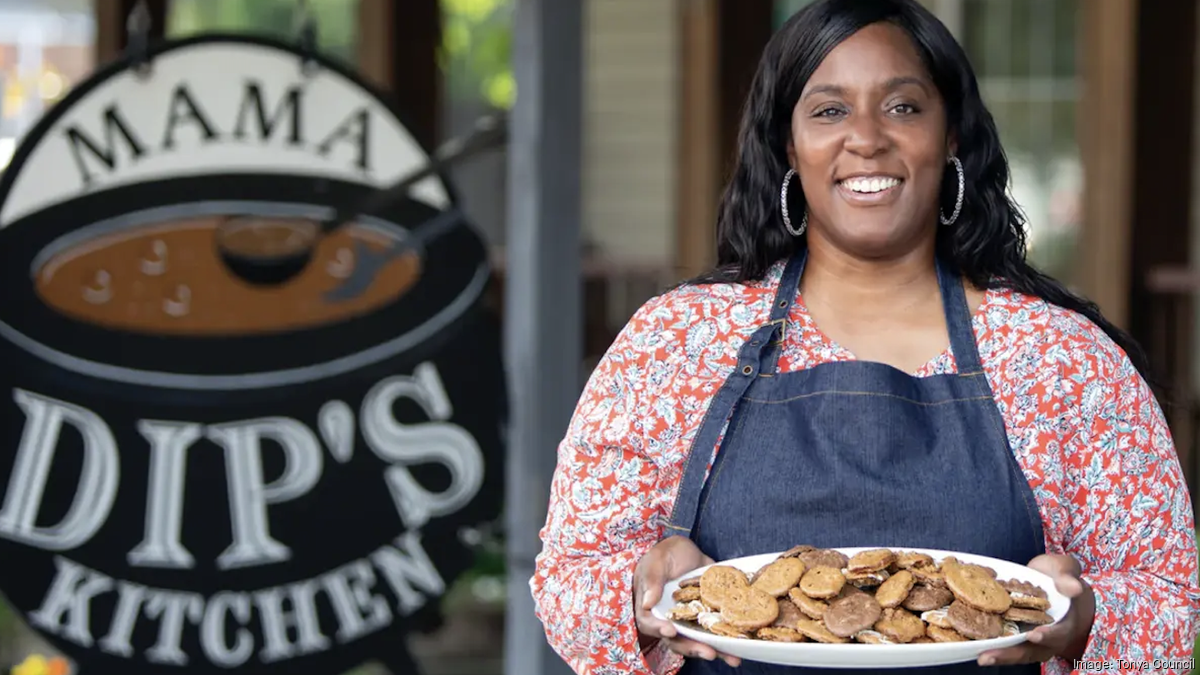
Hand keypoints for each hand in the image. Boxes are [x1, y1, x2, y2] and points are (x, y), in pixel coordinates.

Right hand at [633, 535, 740, 666]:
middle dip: (694, 648)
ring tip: (732, 658)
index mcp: (652, 609)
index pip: (651, 624)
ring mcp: (689, 622)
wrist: (687, 551)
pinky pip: (716, 631)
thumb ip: (652, 581)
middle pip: (678, 640)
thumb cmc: (665, 555)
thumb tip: (647, 604)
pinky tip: (742, 645)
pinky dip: (727, 639)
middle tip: (709, 652)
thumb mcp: (656, 562)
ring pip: (699, 641)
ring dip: (715, 651)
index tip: (670, 630)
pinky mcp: (707, 618)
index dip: (660, 629)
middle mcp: (670, 621)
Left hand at [977, 553, 1095, 666]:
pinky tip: (971, 644)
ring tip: (980, 658)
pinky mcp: (1015, 634)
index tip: (1034, 635)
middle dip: (1010, 654)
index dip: (1047, 636)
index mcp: (1063, 623)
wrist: (1051, 583)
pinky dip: (989, 644)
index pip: (1057, 633)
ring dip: (998, 655)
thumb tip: (1073, 587)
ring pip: (1015, 651)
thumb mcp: (1065, 571)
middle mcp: (1046, 637)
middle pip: (1030, 650)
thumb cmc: (1059, 576)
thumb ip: (1067, 578)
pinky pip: (1003, 642)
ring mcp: (1029, 639)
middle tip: (989, 657)